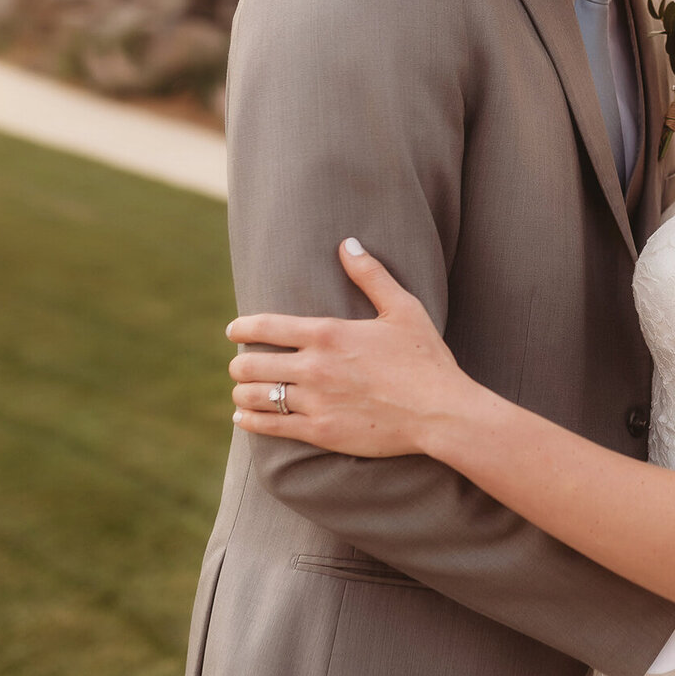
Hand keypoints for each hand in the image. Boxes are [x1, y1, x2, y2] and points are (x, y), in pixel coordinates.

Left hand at [228, 240, 465, 456]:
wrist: (440, 412)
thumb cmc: (425, 359)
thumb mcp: (404, 309)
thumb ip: (371, 275)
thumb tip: (348, 243)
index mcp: (329, 334)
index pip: (266, 326)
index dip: (242, 327)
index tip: (234, 330)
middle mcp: (314, 367)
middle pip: (251, 363)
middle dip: (241, 362)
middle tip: (243, 364)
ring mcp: (315, 402)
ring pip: (255, 396)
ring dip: (243, 391)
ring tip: (244, 390)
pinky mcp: (320, 432)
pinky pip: (269, 427)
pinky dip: (248, 420)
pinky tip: (243, 416)